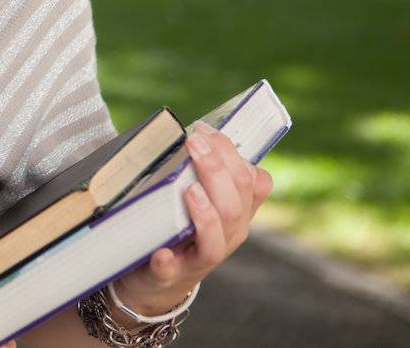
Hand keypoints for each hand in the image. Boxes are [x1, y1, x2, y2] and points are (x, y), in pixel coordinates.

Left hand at [111, 120, 273, 316]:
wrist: (157, 279)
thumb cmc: (179, 226)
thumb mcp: (199, 197)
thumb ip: (202, 170)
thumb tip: (195, 132)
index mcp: (234, 213)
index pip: (252, 183)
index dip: (233, 155)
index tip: (205, 129)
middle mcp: (225, 236)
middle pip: (234, 205)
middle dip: (216, 170)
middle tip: (193, 141)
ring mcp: (197, 259)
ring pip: (215, 242)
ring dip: (205, 215)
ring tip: (190, 191)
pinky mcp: (168, 275)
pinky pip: (171, 271)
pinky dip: (166, 262)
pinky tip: (160, 253)